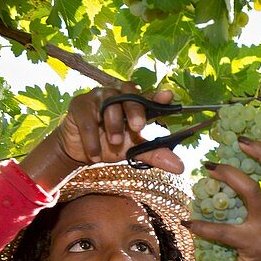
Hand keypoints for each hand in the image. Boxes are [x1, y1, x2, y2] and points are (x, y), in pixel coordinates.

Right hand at [19, 84, 183, 191]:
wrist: (82, 151)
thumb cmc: (112, 145)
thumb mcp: (135, 150)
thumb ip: (156, 155)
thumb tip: (180, 167)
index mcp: (134, 103)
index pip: (148, 97)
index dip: (157, 96)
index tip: (168, 96)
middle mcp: (118, 94)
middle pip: (129, 93)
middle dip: (135, 109)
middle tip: (138, 127)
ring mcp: (99, 97)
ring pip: (109, 103)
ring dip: (113, 125)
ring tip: (115, 143)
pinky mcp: (80, 104)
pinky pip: (88, 119)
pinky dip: (92, 139)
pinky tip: (95, 155)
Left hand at [186, 123, 260, 260]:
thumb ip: (252, 205)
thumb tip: (229, 184)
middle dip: (259, 151)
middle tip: (236, 140)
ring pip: (252, 192)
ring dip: (230, 176)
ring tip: (209, 168)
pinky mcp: (252, 246)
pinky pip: (225, 231)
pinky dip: (204, 226)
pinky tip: (187, 222)